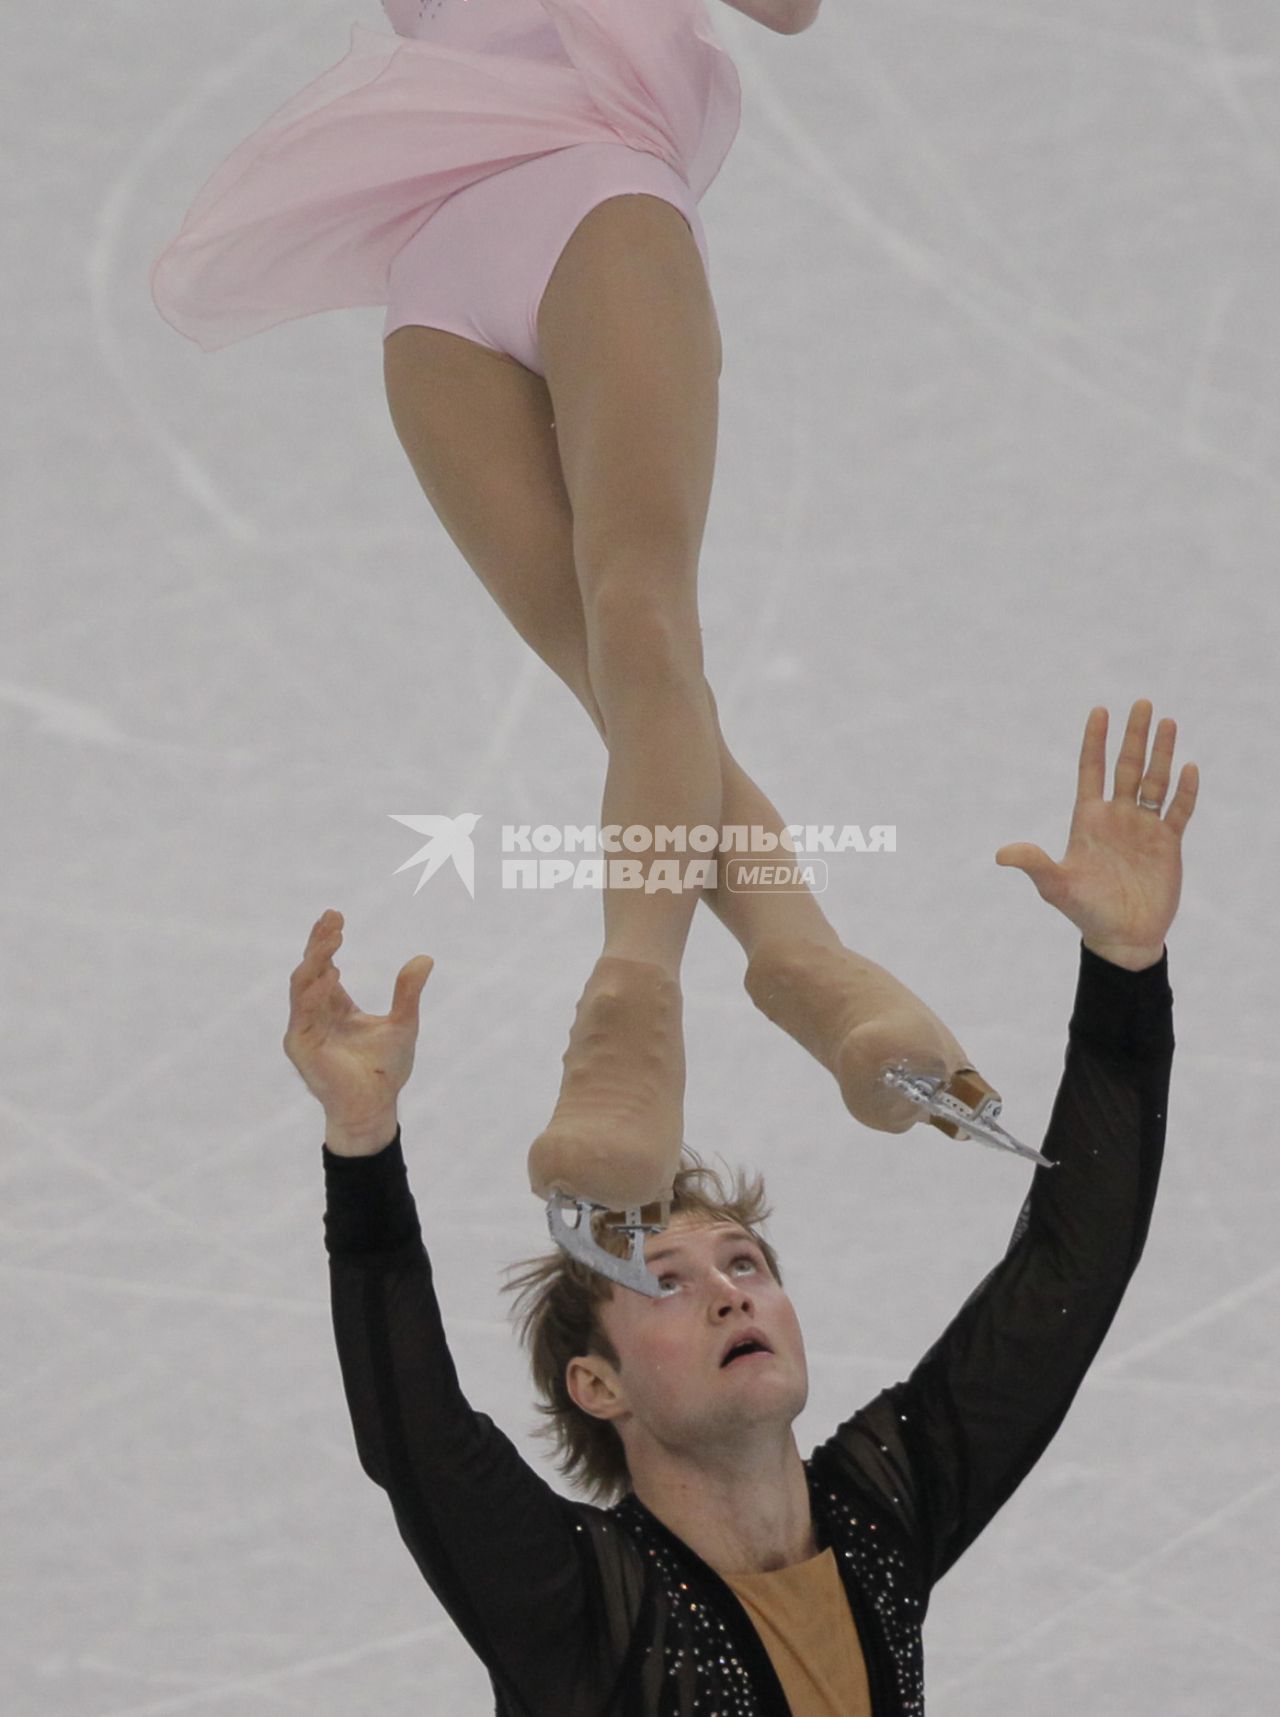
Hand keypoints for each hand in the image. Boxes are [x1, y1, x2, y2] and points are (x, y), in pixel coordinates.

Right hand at [283, 909, 433, 1137]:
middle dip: (319, 942)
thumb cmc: (384, 1070)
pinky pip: (303, 1013)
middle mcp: (314, 1013)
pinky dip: (315, 992)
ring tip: (333, 939)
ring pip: (301, 985)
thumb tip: (426, 957)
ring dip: (315, 960)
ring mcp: (304, 1029)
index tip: (337, 916)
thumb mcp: (403, 1024)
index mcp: (333, 1005)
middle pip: (310, 969)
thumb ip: (408, 992)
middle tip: (333, 918)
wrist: (376, 1107)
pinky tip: (331, 975)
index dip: (327, 941)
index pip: (324, 965)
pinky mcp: (301, 1046)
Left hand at [995, 700, 1198, 969]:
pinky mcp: (1167, 844)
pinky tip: (1188, 767)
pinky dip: (1184, 791)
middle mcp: (1117, 817)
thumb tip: (1001, 854)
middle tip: (1142, 703)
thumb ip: (1034, 864)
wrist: (1121, 937)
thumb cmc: (1085, 911)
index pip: (1091, 770)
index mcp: (1089, 819)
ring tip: (1168, 721)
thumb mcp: (1056, 886)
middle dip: (1134, 736)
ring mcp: (1144, 828)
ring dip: (1162, 753)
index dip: (1095, 741)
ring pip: (1155, 781)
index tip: (1099, 710)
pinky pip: (1178, 811)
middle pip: (1127, 767)